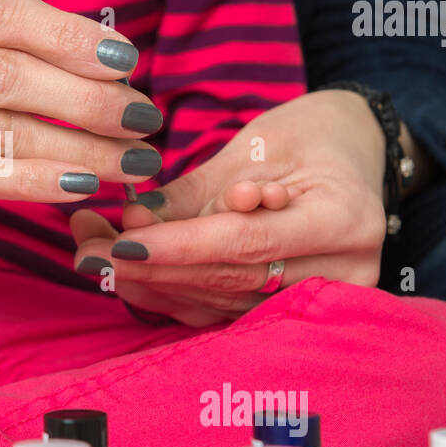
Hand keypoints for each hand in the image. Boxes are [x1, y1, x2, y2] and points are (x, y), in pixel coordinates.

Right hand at [0, 0, 168, 233]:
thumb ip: (12, 44)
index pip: (4, 14)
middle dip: (87, 99)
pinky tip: (83, 185)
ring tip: (130, 162)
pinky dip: (40, 181)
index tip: (128, 62)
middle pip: (6, 73)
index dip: (72, 38)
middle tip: (142, 120)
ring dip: (78, 149)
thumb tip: (115, 64)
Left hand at [69, 90, 388, 325]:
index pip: (246, 242)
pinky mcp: (297, 308)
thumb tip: (130, 222)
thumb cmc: (310, 136)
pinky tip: (128, 274)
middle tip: (87, 249)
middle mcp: (345, 271)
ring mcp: (325, 297)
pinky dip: (173, 293)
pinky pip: (225, 310)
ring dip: (150, 283)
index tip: (121, 240)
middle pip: (229, 279)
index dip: (178, 245)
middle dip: (150, 267)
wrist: (357, 151)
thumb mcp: (256, 146)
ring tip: (94, 254)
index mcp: (344, 220)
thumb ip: (196, 193)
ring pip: (220, 302)